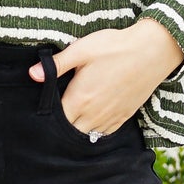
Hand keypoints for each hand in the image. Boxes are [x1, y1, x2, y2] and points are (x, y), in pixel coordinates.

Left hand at [28, 19, 183, 135]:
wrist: (152, 51)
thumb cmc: (115, 47)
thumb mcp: (81, 50)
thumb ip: (56, 65)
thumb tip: (31, 74)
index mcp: (79, 100)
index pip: (56, 120)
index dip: (47, 118)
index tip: (42, 110)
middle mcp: (94, 115)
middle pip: (70, 132)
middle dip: (61, 127)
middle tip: (56, 115)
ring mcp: (110, 118)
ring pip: (88, 135)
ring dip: (78, 129)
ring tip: (72, 118)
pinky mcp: (124, 117)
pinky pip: (104, 133)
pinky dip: (95, 130)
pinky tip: (91, 120)